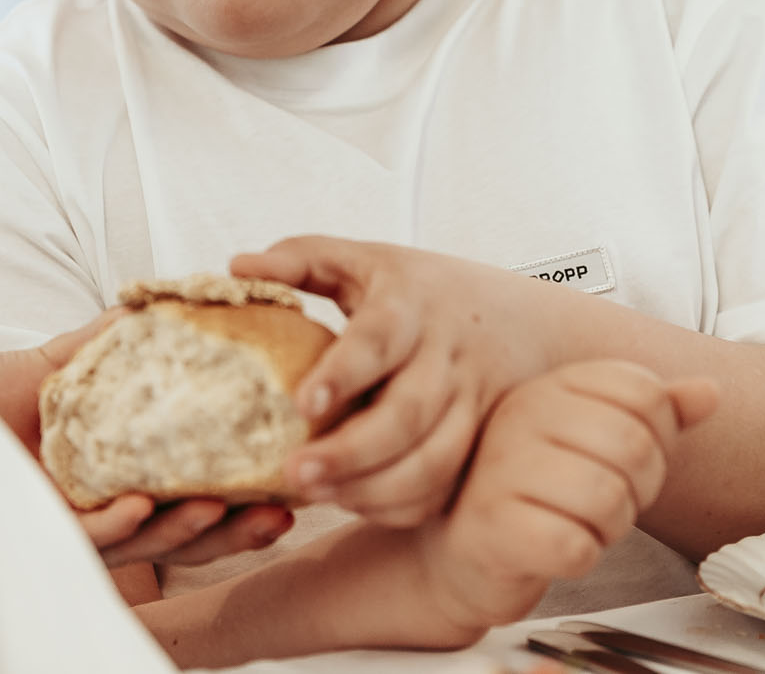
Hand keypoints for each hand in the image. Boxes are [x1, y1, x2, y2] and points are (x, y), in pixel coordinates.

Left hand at [0, 317, 295, 570]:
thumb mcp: (52, 364)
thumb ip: (108, 344)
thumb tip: (165, 305)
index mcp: (114, 476)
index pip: (188, 493)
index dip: (238, 494)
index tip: (285, 482)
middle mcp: (99, 510)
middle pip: (178, 531)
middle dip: (231, 527)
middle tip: (282, 509)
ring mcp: (68, 526)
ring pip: (138, 543)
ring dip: (182, 528)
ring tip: (218, 504)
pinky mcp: (33, 533)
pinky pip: (79, 540)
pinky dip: (111, 525)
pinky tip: (136, 506)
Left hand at [231, 237, 555, 525]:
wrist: (528, 323)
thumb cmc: (425, 292)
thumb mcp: (368, 260)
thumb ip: (303, 259)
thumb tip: (236, 267)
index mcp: (412, 305)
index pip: (380, 338)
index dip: (343, 372)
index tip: (302, 402)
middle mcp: (447, 357)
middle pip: (408, 413)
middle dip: (351, 451)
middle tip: (294, 474)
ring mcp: (471, 406)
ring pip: (432, 461)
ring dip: (373, 488)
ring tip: (316, 495)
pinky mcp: (480, 447)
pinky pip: (444, 488)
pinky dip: (400, 506)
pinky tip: (354, 503)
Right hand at [413, 362, 717, 632]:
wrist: (464, 552)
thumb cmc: (535, 493)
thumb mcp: (595, 440)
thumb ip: (653, 413)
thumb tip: (710, 391)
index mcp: (551, 387)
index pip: (645, 393)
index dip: (657, 437)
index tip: (624, 459)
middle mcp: (522, 417)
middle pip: (636, 446)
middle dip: (637, 489)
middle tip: (602, 501)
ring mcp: (501, 470)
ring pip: (610, 499)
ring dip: (607, 528)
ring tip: (574, 523)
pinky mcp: (494, 528)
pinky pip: (576, 546)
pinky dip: (579, 557)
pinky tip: (553, 548)